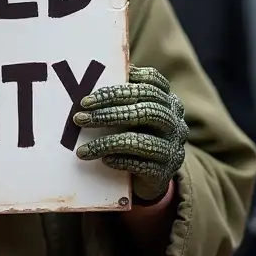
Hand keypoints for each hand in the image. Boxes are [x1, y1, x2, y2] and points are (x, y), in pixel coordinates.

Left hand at [73, 65, 187, 203]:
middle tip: (79, 118)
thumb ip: (122, 96)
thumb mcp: (133, 113)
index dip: (119, 88)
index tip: (87, 99)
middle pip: (146, 110)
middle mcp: (175, 122)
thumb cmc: (136, 136)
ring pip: (140, 141)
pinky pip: (141, 165)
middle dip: (108, 113)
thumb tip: (94, 77)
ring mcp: (174, 148)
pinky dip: (120, 161)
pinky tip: (103, 160)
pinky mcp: (166, 172)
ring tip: (83, 150)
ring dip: (106, 143)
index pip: (151, 83)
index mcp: (168, 100)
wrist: (150, 177)